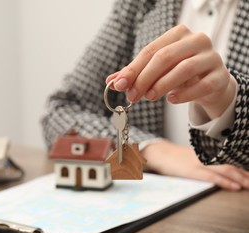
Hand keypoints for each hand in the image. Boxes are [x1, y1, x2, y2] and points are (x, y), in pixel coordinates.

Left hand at [106, 24, 235, 119]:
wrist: (210, 84)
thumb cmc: (179, 73)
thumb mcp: (156, 71)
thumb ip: (135, 74)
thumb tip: (110, 81)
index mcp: (178, 34)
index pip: (150, 51)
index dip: (132, 69)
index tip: (119, 86)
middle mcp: (197, 40)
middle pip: (165, 57)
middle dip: (144, 78)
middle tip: (133, 96)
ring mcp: (212, 57)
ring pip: (184, 69)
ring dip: (162, 85)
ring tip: (149, 97)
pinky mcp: (221, 76)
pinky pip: (202, 85)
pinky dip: (184, 94)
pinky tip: (171, 100)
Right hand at [141, 140, 248, 190]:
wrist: (158, 153)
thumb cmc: (174, 158)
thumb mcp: (192, 157)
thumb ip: (205, 162)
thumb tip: (220, 170)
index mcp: (207, 154)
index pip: (229, 159)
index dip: (243, 167)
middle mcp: (206, 157)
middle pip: (231, 164)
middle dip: (246, 174)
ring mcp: (200, 164)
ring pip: (225, 170)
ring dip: (241, 178)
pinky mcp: (192, 171)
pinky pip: (212, 176)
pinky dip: (224, 181)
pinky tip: (234, 186)